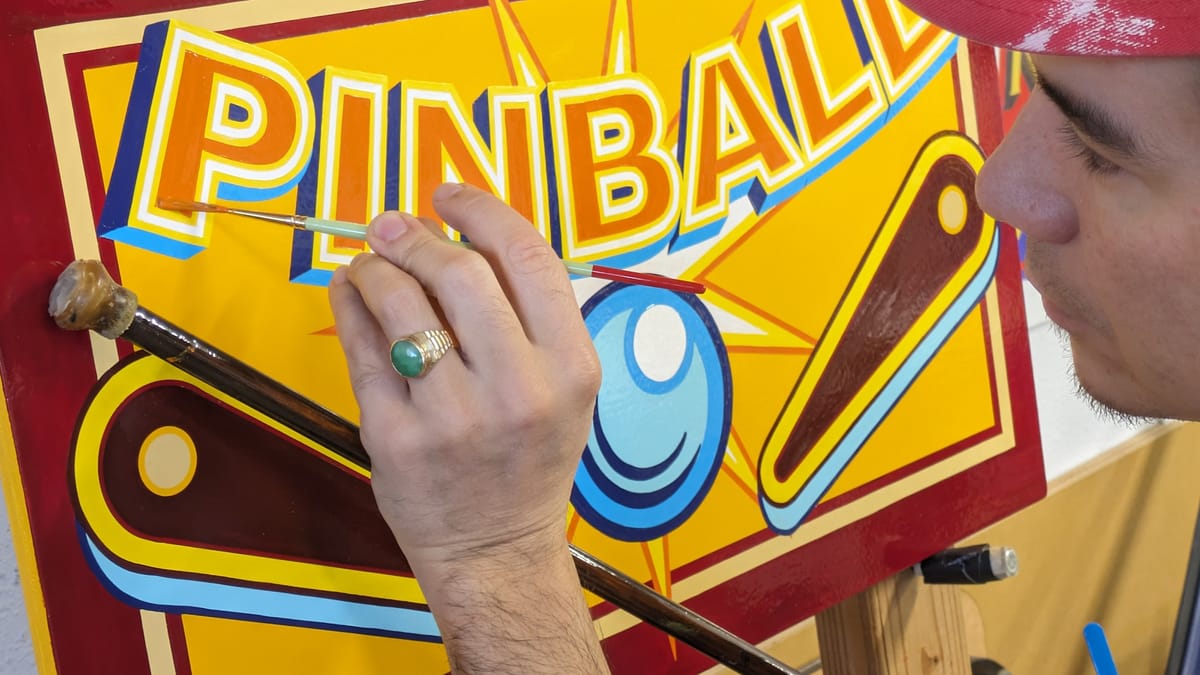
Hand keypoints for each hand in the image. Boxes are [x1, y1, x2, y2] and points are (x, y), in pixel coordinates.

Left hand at [327, 183, 600, 572]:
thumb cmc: (529, 461)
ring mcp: (454, 415)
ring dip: (375, 265)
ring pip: (401, 302)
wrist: (496, 551)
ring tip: (369, 262)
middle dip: (416, 234)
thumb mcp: (563, 389)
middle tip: (392, 226)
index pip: (528, 257)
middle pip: (459, 272)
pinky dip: (349, 305)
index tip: (449, 195)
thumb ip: (528, 317)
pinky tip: (350, 291)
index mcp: (570, 367)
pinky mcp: (397, 437)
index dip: (482, 210)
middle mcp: (519, 388)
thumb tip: (458, 235)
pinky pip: (362, 348)